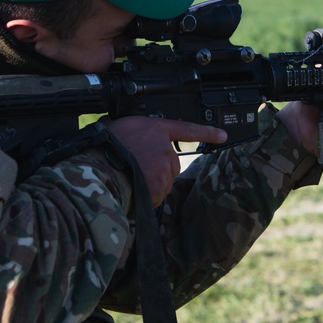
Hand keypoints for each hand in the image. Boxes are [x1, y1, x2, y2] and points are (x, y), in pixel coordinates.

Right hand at [105, 116, 226, 205]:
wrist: (99, 167)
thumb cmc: (104, 146)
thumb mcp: (118, 126)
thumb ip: (133, 131)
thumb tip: (127, 134)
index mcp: (156, 129)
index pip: (187, 129)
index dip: (207, 133)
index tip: (222, 136)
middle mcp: (164, 148)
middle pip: (172, 163)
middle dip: (158, 169)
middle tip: (136, 168)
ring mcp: (164, 168)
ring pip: (164, 181)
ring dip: (151, 183)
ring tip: (130, 178)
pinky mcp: (159, 186)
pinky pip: (156, 195)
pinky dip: (146, 196)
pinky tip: (132, 189)